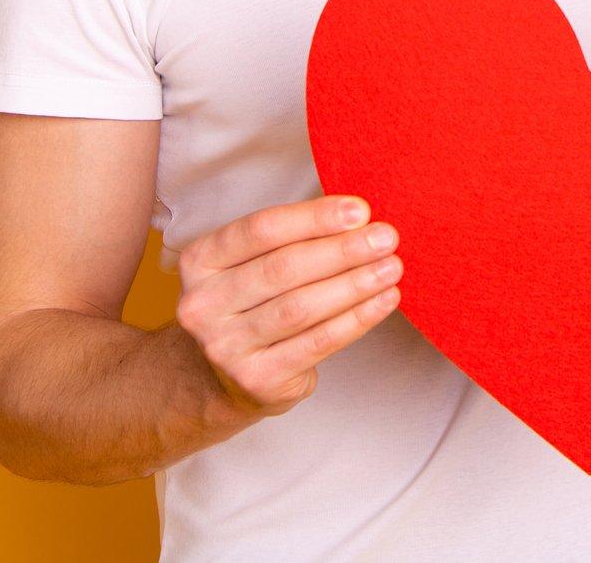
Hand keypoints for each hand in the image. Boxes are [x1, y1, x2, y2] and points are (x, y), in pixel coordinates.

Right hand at [174, 194, 402, 416]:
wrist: (219, 378)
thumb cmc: (250, 304)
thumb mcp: (250, 265)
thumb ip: (292, 239)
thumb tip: (357, 218)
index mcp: (199, 261)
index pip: (260, 230)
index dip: (313, 218)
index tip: (359, 211)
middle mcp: (203, 304)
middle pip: (283, 268)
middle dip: (342, 251)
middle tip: (385, 238)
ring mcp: (225, 346)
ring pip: (302, 307)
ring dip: (354, 284)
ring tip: (391, 267)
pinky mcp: (256, 379)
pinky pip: (317, 342)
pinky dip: (357, 319)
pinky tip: (383, 300)